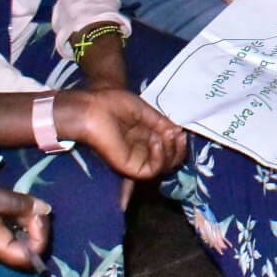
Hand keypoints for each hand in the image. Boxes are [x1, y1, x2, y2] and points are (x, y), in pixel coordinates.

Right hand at [0, 168, 52, 271]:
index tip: (36, 216)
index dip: (39, 240)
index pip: (26, 258)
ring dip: (31, 216)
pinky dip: (24, 209)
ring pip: (25, 231)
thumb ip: (17, 204)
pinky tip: (21, 198)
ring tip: (26, 199)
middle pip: (29, 245)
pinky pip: (17, 219)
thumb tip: (46, 209)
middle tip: (33, 204)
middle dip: (38, 227)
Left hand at [57, 90, 187, 181]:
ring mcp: (136, 160)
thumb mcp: (146, 112)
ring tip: (167, 137)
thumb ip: (163, 124)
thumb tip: (178, 133)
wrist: (95, 107)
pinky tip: (157, 142)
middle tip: (178, 135)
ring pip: (164, 168)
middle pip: (170, 161)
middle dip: (179, 149)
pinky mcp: (129, 168)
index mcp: (145, 139)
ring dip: (172, 152)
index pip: (169, 149)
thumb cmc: (114, 105)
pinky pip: (152, 170)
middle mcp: (142, 151)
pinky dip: (161, 158)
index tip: (180, 132)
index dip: (178, 144)